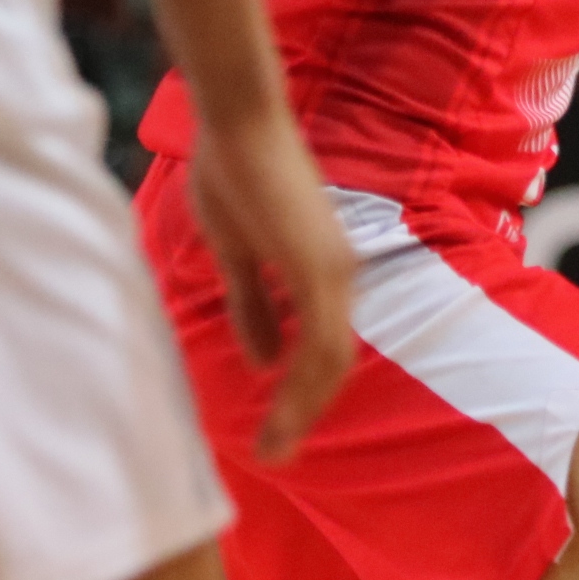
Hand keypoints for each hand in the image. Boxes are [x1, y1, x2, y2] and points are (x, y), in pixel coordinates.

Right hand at [185, 106, 354, 463]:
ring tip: (276, 448)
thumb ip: (254, 306)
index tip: (278, 430)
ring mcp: (336, 271)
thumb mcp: (239, 255)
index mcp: (324, 272)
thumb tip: (264, 360)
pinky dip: (303, 385)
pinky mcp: (320, 267)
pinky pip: (321, 342)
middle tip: (277, 453)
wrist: (239, 125)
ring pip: (331, 360)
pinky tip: (280, 414)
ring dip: (303, 409)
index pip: (325, 348)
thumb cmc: (236, 177)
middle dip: (305, 412)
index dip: (304, 392)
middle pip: (334, 364)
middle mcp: (342, 275)